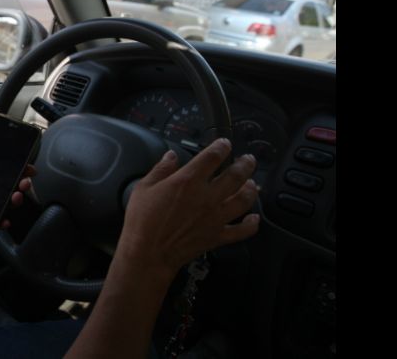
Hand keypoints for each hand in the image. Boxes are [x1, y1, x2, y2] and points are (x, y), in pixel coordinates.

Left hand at [0, 122, 32, 227]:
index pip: (12, 168)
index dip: (24, 167)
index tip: (29, 166)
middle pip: (15, 185)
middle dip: (25, 183)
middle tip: (25, 182)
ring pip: (10, 202)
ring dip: (17, 200)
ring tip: (16, 197)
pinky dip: (3, 221)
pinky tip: (4, 220)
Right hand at [122, 138, 259, 274]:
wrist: (148, 253)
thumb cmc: (142, 221)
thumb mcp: (143, 188)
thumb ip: (160, 169)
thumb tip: (170, 156)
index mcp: (188, 181)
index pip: (212, 156)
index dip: (221, 146)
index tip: (224, 143)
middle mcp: (206, 196)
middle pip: (236, 175)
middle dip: (245, 164)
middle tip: (248, 159)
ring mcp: (215, 217)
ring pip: (244, 199)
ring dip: (251, 189)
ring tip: (252, 183)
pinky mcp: (217, 236)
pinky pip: (242, 230)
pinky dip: (251, 224)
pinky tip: (254, 218)